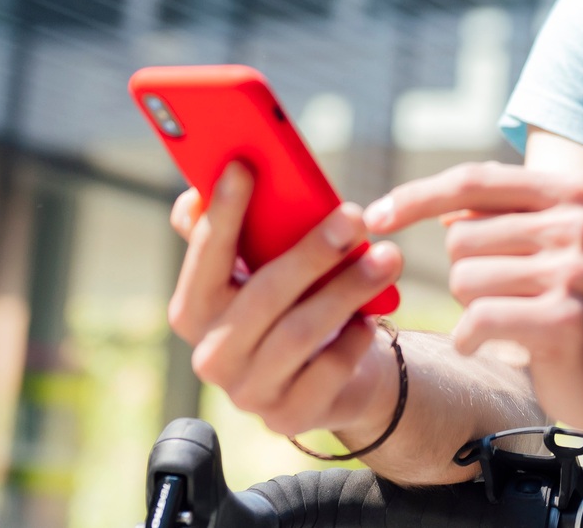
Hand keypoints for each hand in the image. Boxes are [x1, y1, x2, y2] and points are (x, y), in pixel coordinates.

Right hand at [168, 162, 404, 440]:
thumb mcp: (261, 267)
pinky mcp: (289, 416)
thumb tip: (197, 190)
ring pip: (301, 332)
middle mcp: (211, 355)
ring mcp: (248, 392)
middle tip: (355, 217)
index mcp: (193, 310)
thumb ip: (231, 232)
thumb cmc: (291, 303)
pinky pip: (327, 371)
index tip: (244, 165)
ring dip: (349, 289)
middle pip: (263, 295)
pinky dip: (354, 339)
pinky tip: (374, 317)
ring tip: (389, 258)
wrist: (330, 374)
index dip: (222, 212)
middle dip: (312, 252)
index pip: (204, 257)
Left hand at [364, 161, 582, 446]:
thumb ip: (496, 214)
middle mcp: (576, 223)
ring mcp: (574, 270)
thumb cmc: (564, 301)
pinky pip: (479, 318)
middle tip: (504, 296)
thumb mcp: (542, 242)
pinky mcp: (564, 318)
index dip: (418, 197)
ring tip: (510, 318)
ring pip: (464, 279)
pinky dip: (470, 337)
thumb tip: (438, 208)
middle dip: (463, 272)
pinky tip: (490, 343)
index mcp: (570, 191)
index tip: (375, 216)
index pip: (475, 181)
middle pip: (461, 237)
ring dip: (471, 307)